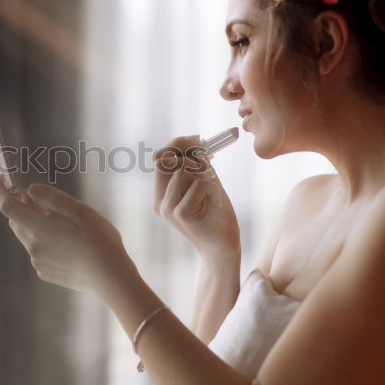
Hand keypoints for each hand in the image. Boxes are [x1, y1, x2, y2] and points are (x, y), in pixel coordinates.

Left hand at [0, 175, 137, 294]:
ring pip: (27, 236)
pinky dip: (44, 240)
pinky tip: (67, 242)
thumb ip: (53, 199)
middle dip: (19, 206)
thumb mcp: (81, 212)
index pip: (8, 207)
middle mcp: (34, 247)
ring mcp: (39, 262)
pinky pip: (38, 251)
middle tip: (34, 197)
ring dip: (34, 224)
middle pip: (16, 221)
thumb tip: (30, 190)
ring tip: (60, 221)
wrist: (112, 280)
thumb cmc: (101, 242)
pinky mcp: (46, 273)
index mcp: (41, 229)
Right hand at [153, 134, 240, 257]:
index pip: (159, 158)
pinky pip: (197, 185)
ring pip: (183, 172)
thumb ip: (195, 165)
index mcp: (161, 194)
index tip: (196, 139)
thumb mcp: (204, 184)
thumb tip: (193, 139)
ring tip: (212, 191)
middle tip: (208, 156)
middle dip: (187, 152)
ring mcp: (168, 209)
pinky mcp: (181, 215)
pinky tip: (213, 202)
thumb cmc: (215, 214)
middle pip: (164, 161)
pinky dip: (210, 187)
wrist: (224, 246)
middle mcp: (160, 202)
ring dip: (204, 175)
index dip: (176, 144)